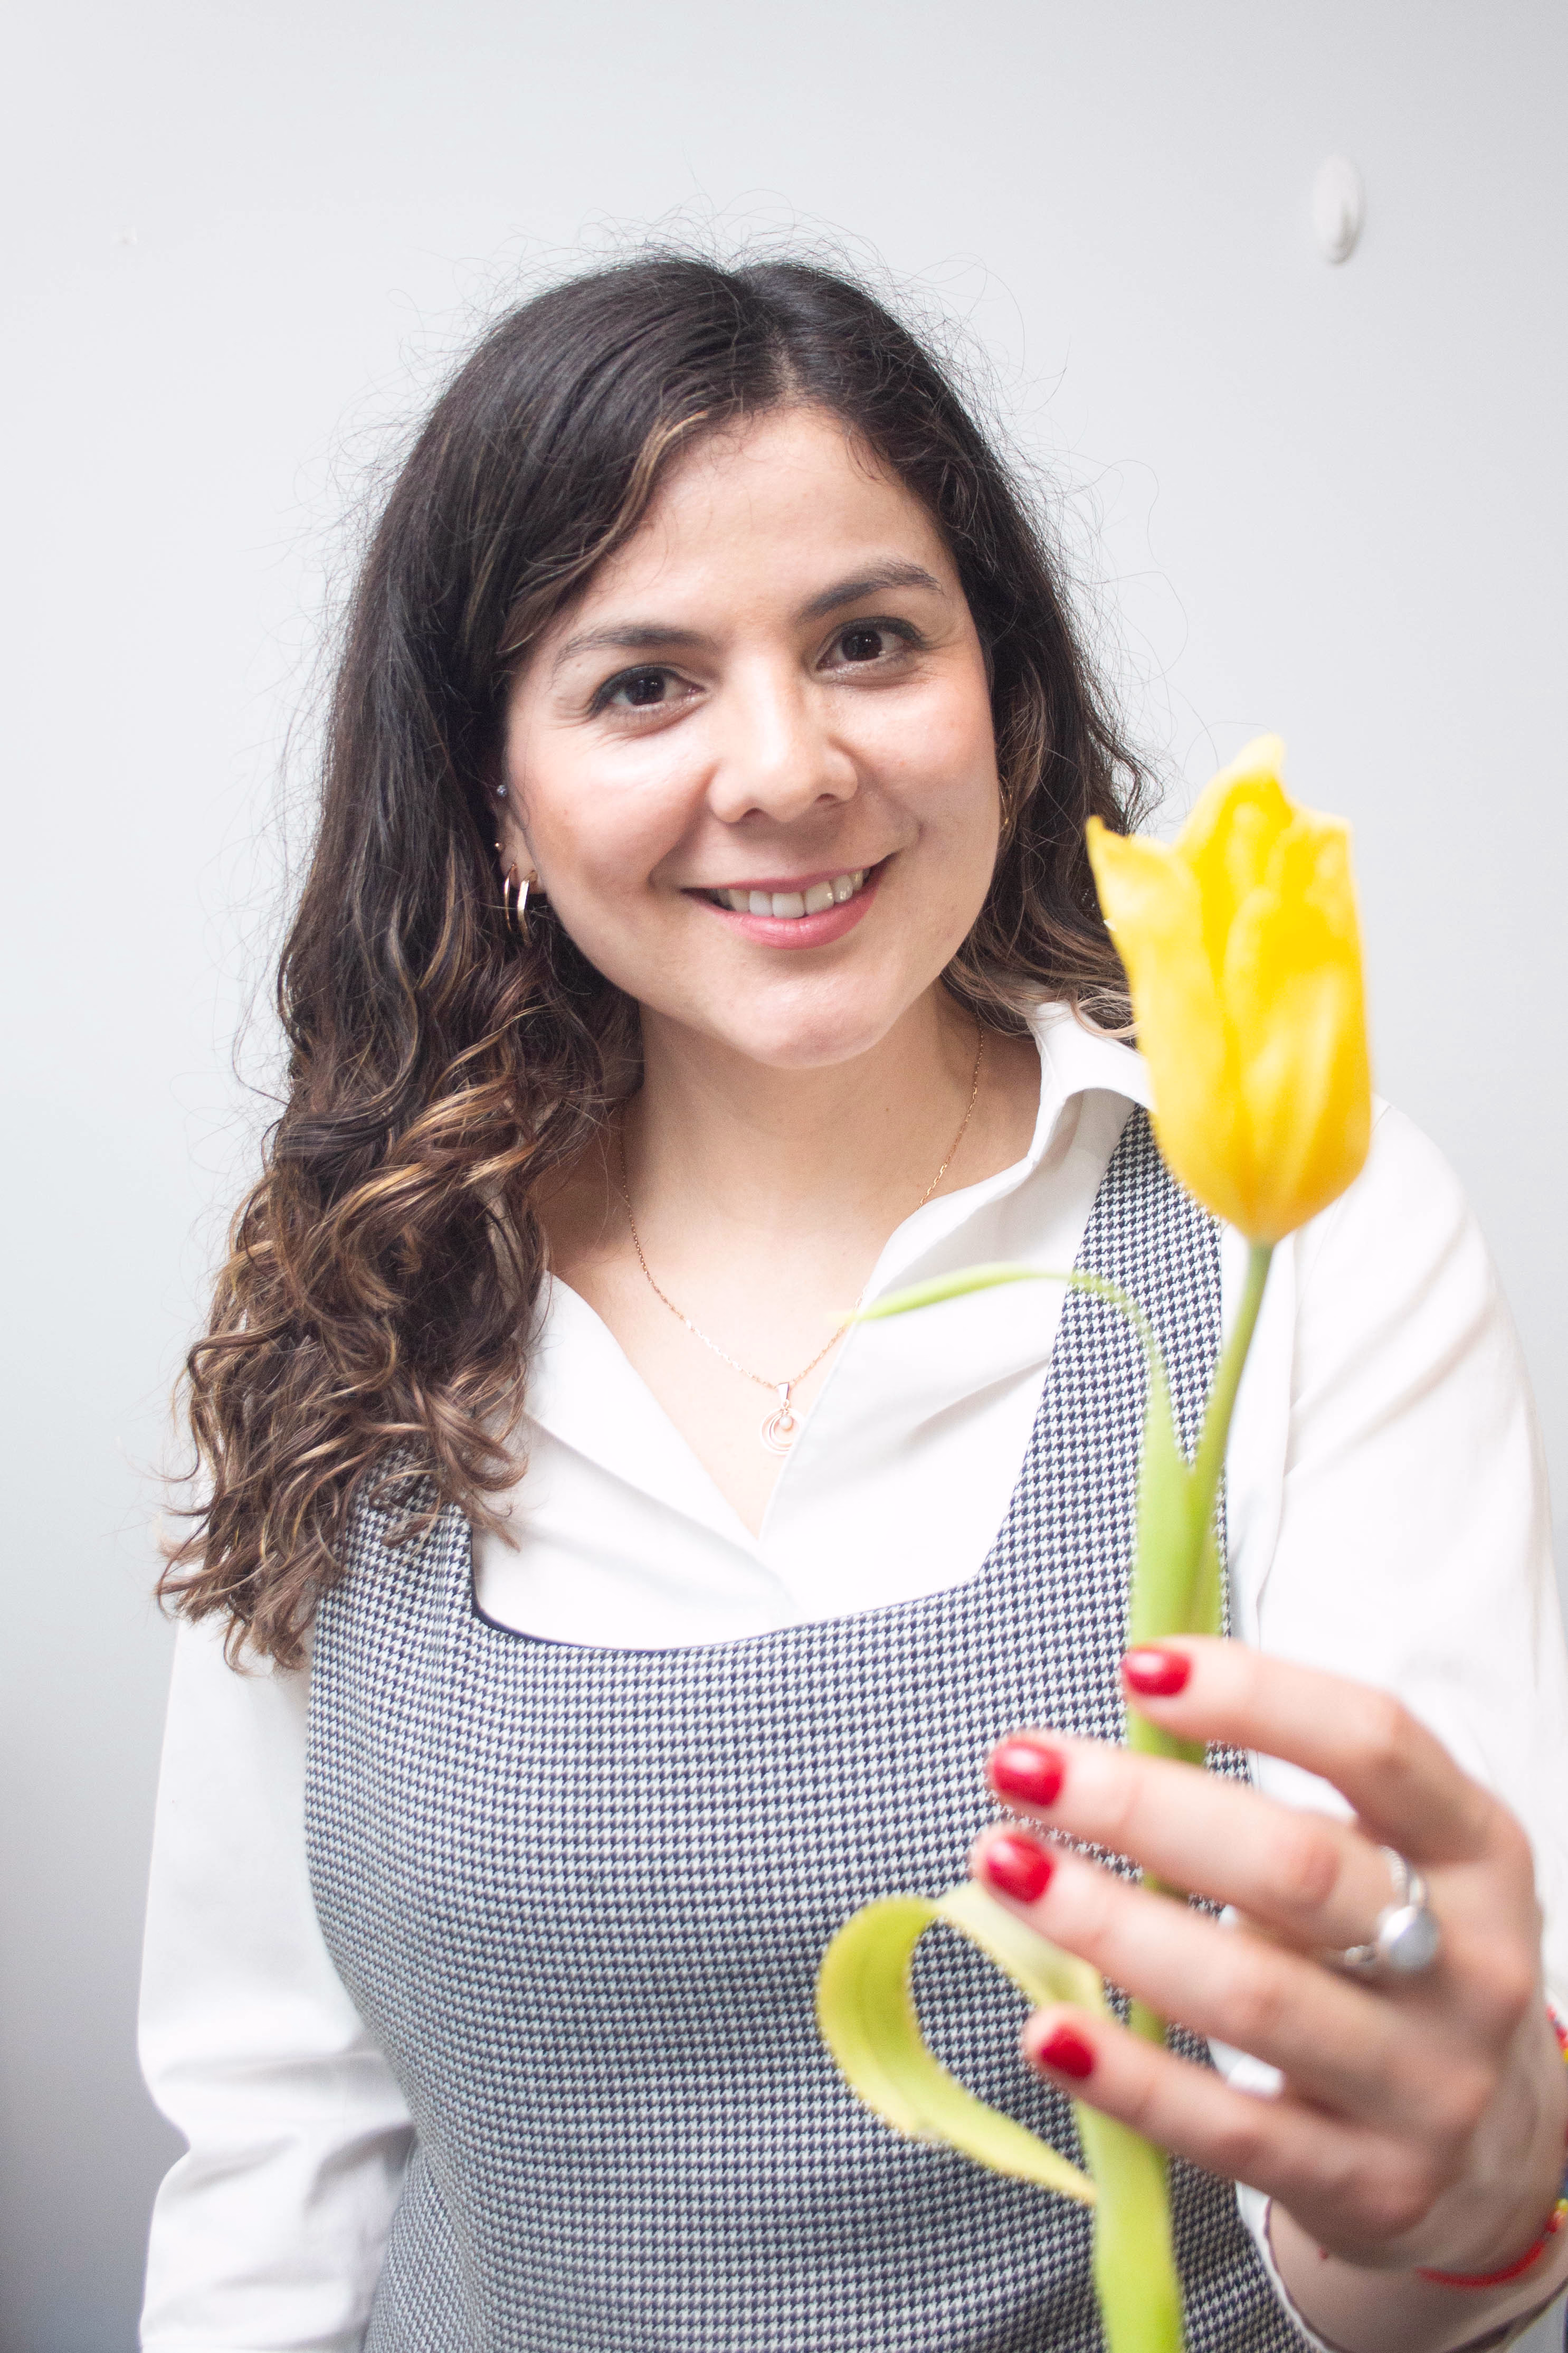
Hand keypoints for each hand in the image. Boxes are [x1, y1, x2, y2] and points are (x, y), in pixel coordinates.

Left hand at [970, 1639, 1566, 2305]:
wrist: (1493, 2162)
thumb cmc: (1399, 1970)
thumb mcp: (1393, 1869)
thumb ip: (1278, 1809)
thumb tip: (1110, 1741)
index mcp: (1478, 1852)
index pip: (1376, 1745)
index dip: (1257, 1694)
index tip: (1137, 1667)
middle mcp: (1467, 1965)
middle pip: (1294, 1868)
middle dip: (1140, 1806)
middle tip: (1020, 1766)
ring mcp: (1424, 2086)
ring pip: (1250, 1995)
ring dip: (1107, 1923)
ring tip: (1002, 1865)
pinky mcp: (1367, 2187)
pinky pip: (1226, 2127)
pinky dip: (1126, 2075)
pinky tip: (1045, 2028)